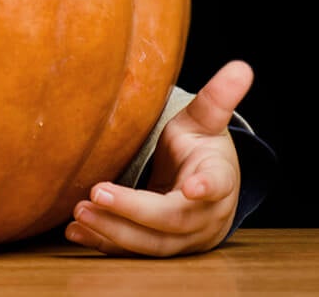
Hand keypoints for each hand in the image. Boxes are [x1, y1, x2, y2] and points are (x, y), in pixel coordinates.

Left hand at [67, 60, 252, 256]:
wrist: (198, 184)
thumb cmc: (198, 147)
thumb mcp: (205, 122)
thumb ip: (217, 99)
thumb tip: (242, 67)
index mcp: (218, 179)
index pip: (216, 185)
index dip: (206, 188)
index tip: (191, 187)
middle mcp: (204, 215)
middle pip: (173, 220)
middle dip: (135, 211)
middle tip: (96, 192)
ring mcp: (184, 238)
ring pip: (151, 244)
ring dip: (114, 231)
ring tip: (79, 212)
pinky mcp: (160, 248)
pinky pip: (133, 251)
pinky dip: (105, 243)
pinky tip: (76, 232)